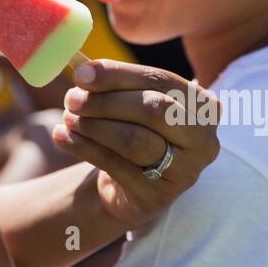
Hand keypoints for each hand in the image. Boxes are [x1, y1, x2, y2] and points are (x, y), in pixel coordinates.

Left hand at [51, 60, 220, 227]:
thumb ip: (115, 83)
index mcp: (203, 106)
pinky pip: (115, 165)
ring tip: (68, 118)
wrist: (130, 183)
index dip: (118, 75)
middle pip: (153, 110)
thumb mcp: (132, 102)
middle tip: (71, 99)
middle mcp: (204, 140)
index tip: (82, 73)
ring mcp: (185, 172)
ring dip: (93, 126)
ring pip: (134, 139)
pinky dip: (84, 147)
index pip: (160, 81)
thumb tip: (84, 70)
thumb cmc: (134, 129)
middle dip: (106, 102)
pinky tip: (63, 137)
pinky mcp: (158, 196)